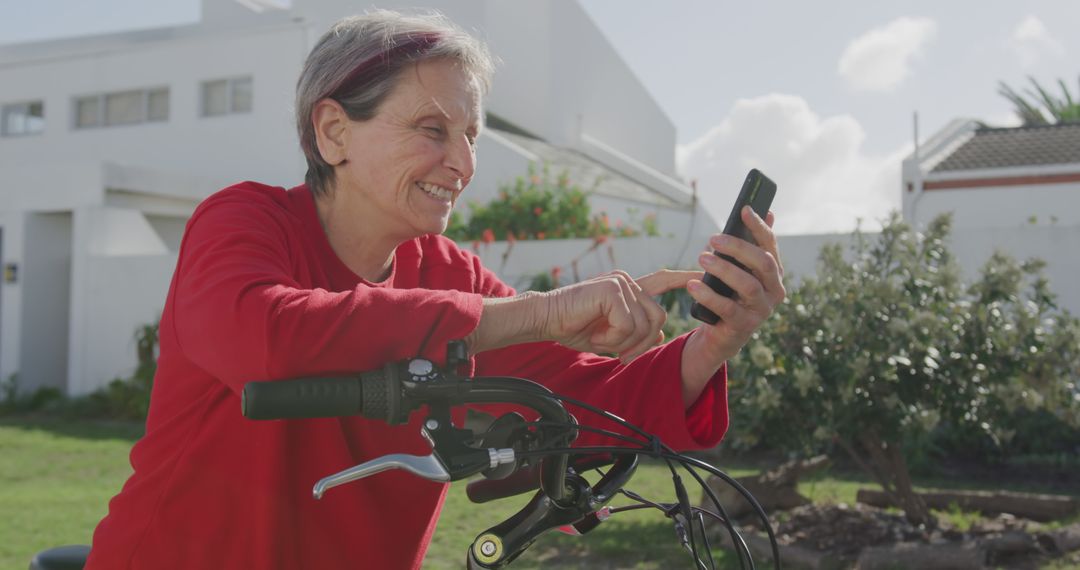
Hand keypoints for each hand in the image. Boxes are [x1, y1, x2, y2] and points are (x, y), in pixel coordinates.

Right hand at [543, 269, 696, 361]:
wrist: (544, 319)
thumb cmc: (571, 325)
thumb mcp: (610, 334)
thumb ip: (634, 332)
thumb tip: (659, 337)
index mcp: (627, 288)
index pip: (662, 280)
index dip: (684, 278)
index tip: (702, 275)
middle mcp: (626, 281)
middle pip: (658, 318)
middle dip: (641, 343)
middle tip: (621, 355)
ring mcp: (620, 283)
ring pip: (646, 324)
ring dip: (624, 342)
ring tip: (601, 340)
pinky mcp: (612, 290)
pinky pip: (628, 325)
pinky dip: (613, 338)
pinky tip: (595, 334)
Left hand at [683, 208, 784, 393]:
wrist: (721, 334)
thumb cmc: (729, 295)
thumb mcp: (738, 270)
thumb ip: (749, 245)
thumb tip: (768, 213)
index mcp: (774, 273)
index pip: (770, 245)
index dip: (758, 226)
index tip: (744, 209)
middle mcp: (774, 291)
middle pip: (762, 263)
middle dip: (738, 247)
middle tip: (713, 239)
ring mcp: (761, 310)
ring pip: (747, 285)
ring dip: (723, 269)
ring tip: (702, 258)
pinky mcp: (744, 326)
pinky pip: (727, 308)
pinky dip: (708, 295)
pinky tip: (693, 285)